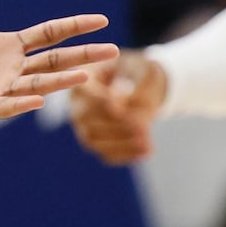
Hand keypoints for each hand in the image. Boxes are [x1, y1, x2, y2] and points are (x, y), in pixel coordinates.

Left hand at [0, 0, 116, 129]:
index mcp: (4, 45)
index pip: (48, 35)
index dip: (73, 27)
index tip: (102, 20)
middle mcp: (6, 68)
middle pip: (52, 61)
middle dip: (82, 56)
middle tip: (113, 51)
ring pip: (35, 85)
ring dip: (60, 81)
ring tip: (86, 74)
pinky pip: (3, 106)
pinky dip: (20, 102)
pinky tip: (38, 98)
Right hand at [69, 49, 167, 163]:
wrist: (138, 84)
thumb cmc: (139, 72)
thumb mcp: (146, 71)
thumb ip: (143, 89)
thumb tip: (135, 120)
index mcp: (84, 79)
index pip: (84, 92)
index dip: (100, 101)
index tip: (120, 107)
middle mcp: (77, 104)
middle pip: (86, 118)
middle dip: (115, 125)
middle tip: (142, 129)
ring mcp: (84, 125)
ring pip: (93, 139)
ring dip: (121, 144)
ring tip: (148, 145)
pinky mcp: (96, 142)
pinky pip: (106, 154)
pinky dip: (125, 155)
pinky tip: (146, 152)